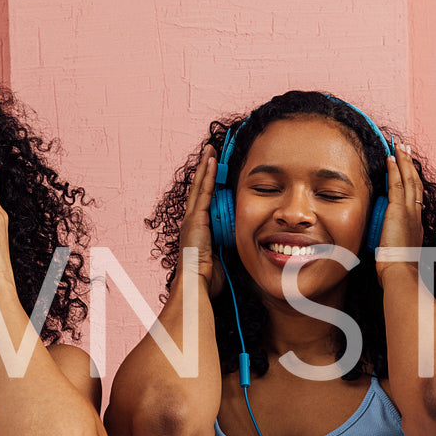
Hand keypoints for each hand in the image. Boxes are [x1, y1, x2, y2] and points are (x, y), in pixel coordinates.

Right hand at [177, 146, 222, 296]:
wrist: (196, 285)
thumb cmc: (208, 278)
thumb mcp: (222, 257)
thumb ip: (230, 246)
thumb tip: (244, 244)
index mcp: (197, 229)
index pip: (203, 200)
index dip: (208, 184)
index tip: (213, 170)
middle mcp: (191, 220)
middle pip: (199, 188)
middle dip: (204, 169)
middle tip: (210, 152)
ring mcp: (192, 218)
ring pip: (200, 186)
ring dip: (205, 167)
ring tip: (210, 150)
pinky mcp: (196, 218)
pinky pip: (204, 192)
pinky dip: (207, 175)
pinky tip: (211, 162)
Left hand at [375, 144, 424, 275]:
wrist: (401, 273)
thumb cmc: (397, 269)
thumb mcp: (398, 252)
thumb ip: (393, 242)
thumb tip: (384, 243)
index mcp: (416, 225)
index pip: (415, 197)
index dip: (412, 181)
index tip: (409, 170)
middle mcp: (416, 215)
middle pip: (415, 183)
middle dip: (411, 165)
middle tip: (407, 149)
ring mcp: (409, 211)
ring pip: (408, 179)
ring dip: (404, 161)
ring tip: (400, 146)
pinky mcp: (398, 211)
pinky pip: (396, 184)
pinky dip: (394, 169)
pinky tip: (390, 158)